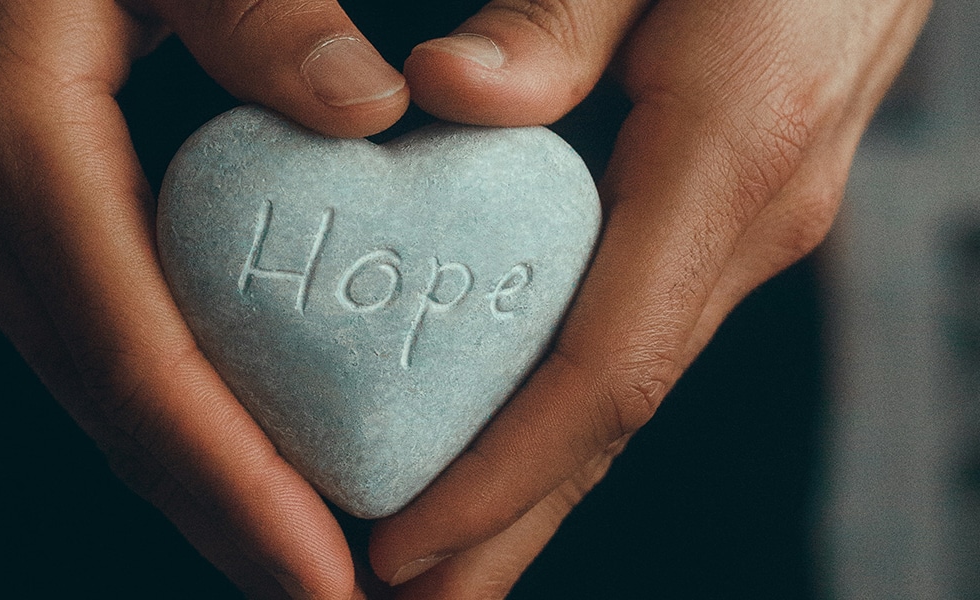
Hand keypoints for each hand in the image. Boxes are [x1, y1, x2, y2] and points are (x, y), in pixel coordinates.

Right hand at [0, 1, 411, 597]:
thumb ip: (255, 11)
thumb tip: (369, 110)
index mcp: (17, 150)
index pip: (142, 364)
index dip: (236, 484)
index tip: (326, 573)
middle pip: (119, 416)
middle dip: (228, 525)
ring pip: (100, 400)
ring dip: (200, 489)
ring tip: (302, 560)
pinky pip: (90, 352)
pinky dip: (169, 422)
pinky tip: (234, 454)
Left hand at [364, 0, 930, 596]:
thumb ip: (552, 23)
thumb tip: (440, 91)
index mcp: (728, 161)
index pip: (603, 369)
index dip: (501, 474)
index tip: (403, 544)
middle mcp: (748, 226)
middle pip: (614, 417)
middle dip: (511, 526)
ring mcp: (747, 233)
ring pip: (626, 392)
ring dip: (535, 487)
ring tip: (441, 561)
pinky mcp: (728, 221)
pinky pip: (634, 339)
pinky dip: (565, 414)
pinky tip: (508, 442)